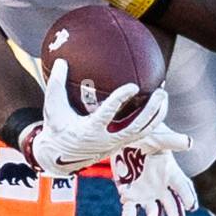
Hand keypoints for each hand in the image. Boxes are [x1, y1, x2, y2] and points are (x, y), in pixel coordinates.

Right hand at [23, 57, 189, 174]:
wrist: (59, 156)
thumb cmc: (56, 126)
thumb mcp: (52, 105)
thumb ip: (56, 82)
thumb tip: (61, 60)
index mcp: (89, 130)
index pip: (108, 114)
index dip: (121, 100)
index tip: (133, 86)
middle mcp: (106, 140)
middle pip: (135, 127)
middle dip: (150, 110)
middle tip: (160, 91)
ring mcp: (115, 144)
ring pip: (143, 132)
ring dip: (156, 115)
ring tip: (164, 95)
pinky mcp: (120, 145)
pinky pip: (141, 133)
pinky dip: (151, 119)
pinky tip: (157, 103)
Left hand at [111, 144, 197, 215]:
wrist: (125, 139)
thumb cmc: (145, 135)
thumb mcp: (158, 137)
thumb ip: (172, 141)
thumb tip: (189, 143)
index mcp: (171, 172)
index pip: (182, 186)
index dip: (188, 196)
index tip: (192, 206)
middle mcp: (161, 187)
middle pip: (172, 206)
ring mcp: (146, 194)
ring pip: (153, 213)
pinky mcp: (129, 197)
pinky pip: (130, 213)